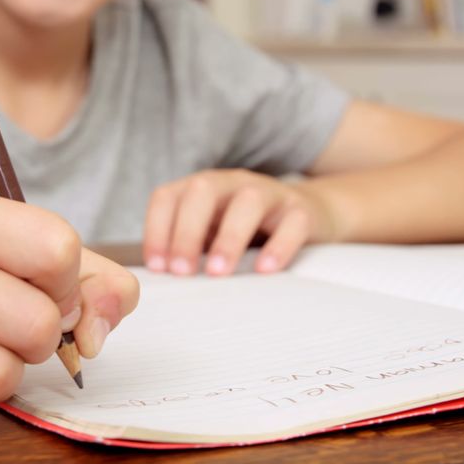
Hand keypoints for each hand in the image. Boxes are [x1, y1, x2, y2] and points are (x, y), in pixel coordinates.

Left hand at [143, 170, 336, 276]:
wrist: (307, 213)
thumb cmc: (245, 229)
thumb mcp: (210, 231)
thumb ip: (186, 247)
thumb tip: (160, 280)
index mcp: (201, 187)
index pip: (168, 197)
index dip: (157, 230)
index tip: (158, 268)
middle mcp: (231, 183)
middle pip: (201, 192)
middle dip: (186, 232)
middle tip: (182, 272)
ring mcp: (268, 193)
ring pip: (247, 203)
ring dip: (228, 238)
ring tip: (218, 272)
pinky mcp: (301, 210)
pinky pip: (292, 223)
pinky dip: (278, 246)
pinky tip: (265, 269)